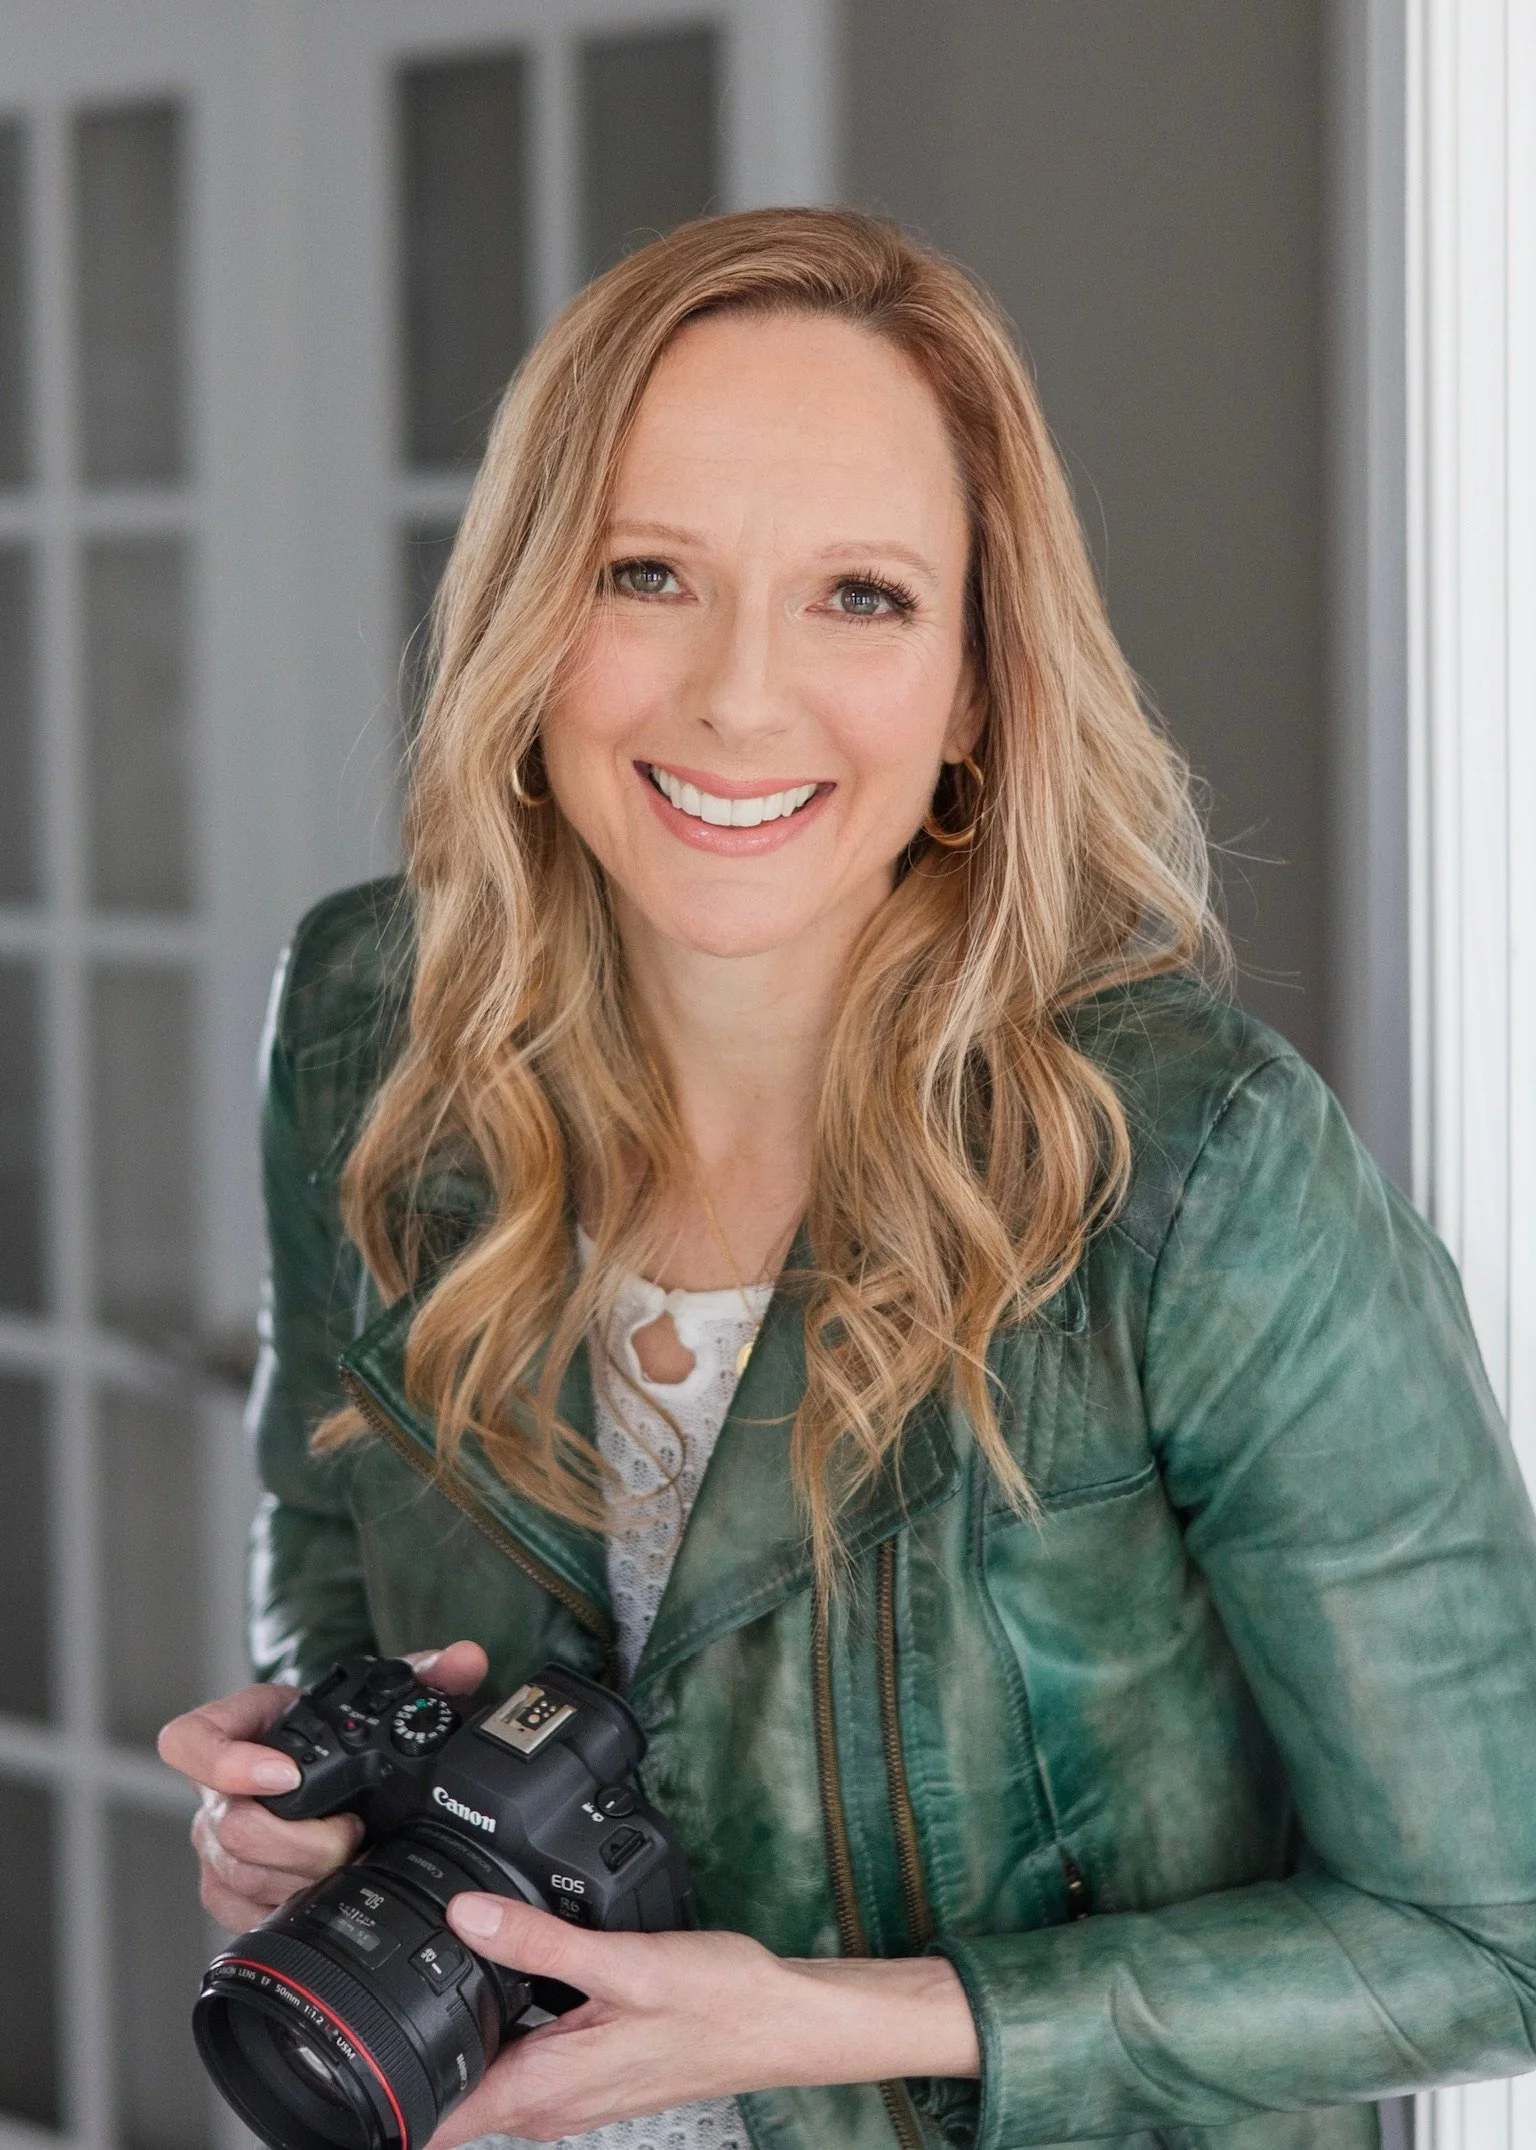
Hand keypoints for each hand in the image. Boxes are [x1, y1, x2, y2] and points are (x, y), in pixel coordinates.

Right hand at [157, 1641, 488, 1931]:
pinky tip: (326, 1894)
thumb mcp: (379, 1693)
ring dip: (301, 1876)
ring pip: (237, 1876)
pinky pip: (239, 1912)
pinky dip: (287, 1909)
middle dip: (301, 1843)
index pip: (190, 1741)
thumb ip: (427, 1672)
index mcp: (242, 1727)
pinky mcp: (227, 1887)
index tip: (286, 1776)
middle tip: (355, 1833)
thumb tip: (465, 1659)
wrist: (333, 1765)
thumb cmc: (343, 1727)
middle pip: (229, 1828)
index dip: (226, 1763)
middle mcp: (217, 1789)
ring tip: (351, 1859)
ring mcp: (217, 1842)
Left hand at [430, 1892, 979, 2146]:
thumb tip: (464, 1915)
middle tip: (380, 1976)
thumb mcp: (625, 1963)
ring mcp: (570, 2089)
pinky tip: (507, 1970)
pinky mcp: (589, 2066)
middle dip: (412, 2045)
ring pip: (486, 2069)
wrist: (781, 2019)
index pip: (434, 2118)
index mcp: (543, 2089)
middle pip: (451, 2090)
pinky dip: (501, 2020)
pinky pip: (523, 2053)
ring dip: (458, 2030)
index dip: (383, 2091)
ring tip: (434, 1961)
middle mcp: (549, 2102)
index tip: (348, 2044)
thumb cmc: (719, 2002)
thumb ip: (538, 1943)